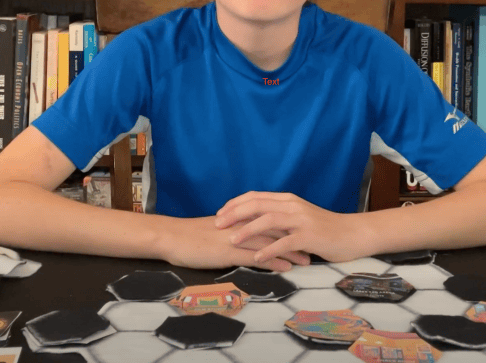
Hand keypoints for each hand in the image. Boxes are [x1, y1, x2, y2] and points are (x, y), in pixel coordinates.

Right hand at [157, 215, 309, 272]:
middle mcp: (241, 225)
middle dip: (296, 237)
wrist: (171, 237)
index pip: (268, 219)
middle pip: (275, 229)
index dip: (288, 226)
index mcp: (238, 218)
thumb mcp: (215, 230)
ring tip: (308, 260)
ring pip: (269, 243)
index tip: (304, 232)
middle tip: (314, 246)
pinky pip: (255, 256)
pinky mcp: (228, 252)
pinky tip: (286, 267)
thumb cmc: (189, 236)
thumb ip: (231, 230)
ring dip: (290, 251)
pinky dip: (272, 261)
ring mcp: (235, 238)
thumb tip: (244, 235)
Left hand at [214, 192, 368, 264]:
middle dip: (234, 213)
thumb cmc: (324, 229)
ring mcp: (301, 220)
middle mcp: (292, 206)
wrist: (353, 234)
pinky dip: (269, 250)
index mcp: (288, 200)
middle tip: (217, 224)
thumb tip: (254, 222)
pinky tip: (257, 258)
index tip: (219, 213)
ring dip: (247, 230)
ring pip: (269, 220)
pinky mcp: (310, 236)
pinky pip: (285, 242)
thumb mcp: (299, 217)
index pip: (255, 196)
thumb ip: (280, 216)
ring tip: (232, 240)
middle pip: (257, 204)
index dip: (235, 204)